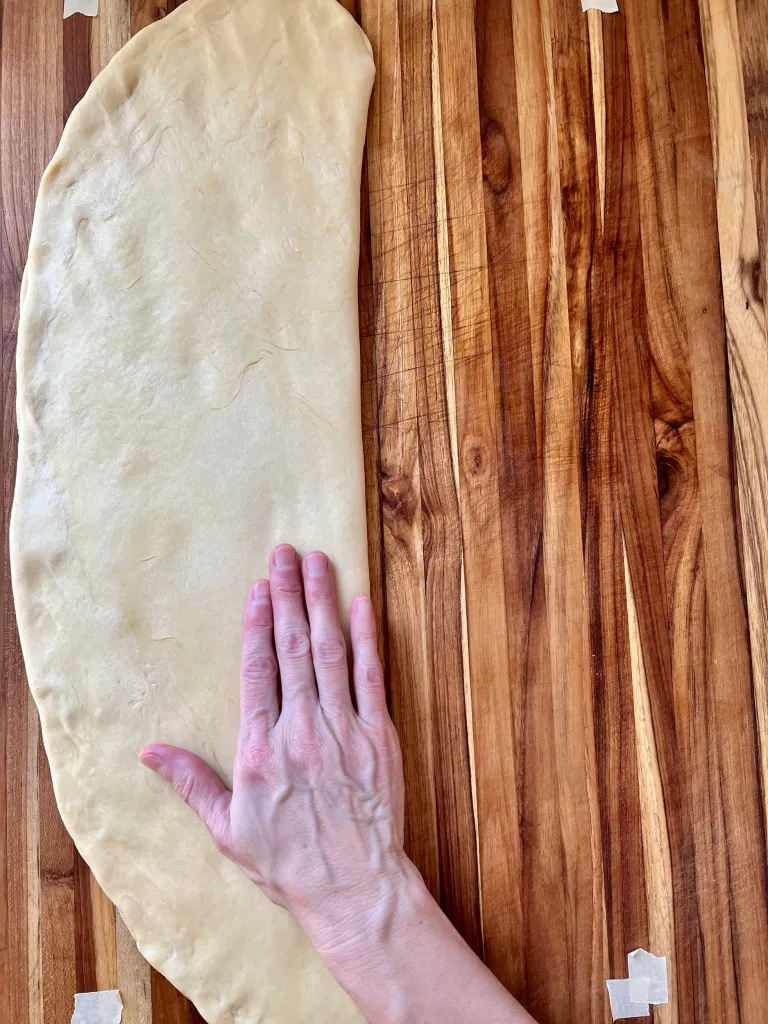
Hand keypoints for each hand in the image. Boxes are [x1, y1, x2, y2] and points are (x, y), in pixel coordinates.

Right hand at [140, 543, 406, 944]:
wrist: (354, 887)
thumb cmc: (289, 862)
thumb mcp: (228, 830)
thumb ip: (191, 783)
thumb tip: (149, 752)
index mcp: (261, 750)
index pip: (257, 670)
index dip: (257, 623)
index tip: (259, 586)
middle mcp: (302, 730)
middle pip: (292, 648)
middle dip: (289, 595)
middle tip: (286, 553)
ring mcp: (344, 729)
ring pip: (331, 652)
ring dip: (323, 603)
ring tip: (318, 563)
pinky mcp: (379, 736)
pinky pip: (373, 677)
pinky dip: (367, 638)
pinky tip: (362, 605)